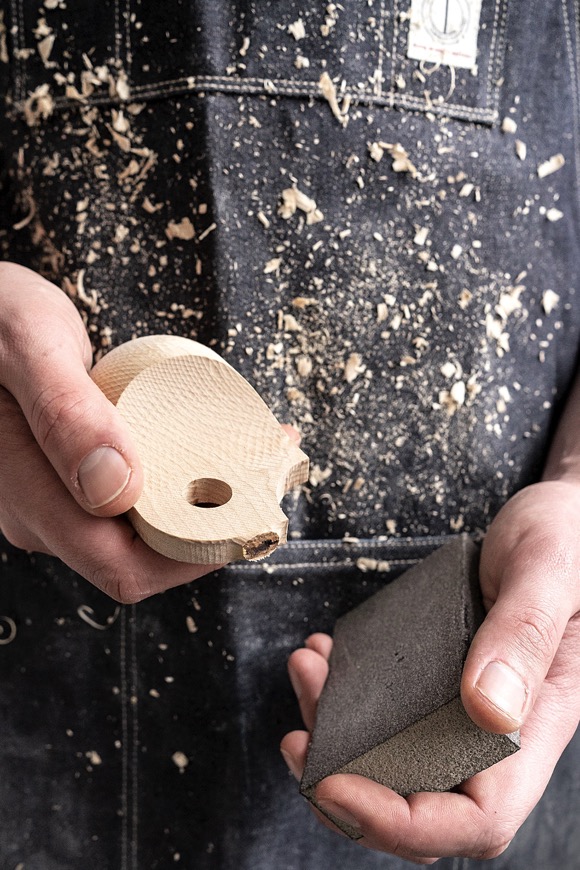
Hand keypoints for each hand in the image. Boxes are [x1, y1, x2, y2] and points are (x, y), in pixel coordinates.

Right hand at [0, 262, 219, 600]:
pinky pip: (134, 498)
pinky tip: (210, 442)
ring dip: (203, 499)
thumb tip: (116, 488)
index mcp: (30, 499)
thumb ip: (66, 413)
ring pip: (142, 528)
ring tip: (252, 447)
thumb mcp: (28, 345)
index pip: (127, 568)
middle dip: (214, 524)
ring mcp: (55, 500)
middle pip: (144, 555)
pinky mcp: (68, 479)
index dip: (197, 556)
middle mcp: (43, 515)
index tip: (249, 508)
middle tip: (268, 467)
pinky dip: (180, 478)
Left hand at [281, 481, 579, 862]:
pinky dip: (346, 696)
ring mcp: (470, 707)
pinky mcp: (445, 679)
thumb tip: (485, 710)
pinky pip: (392, 713)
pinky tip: (327, 656)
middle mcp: (503, 728)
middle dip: (349, 786)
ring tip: (308, 672)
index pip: (479, 818)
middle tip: (297, 736)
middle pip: (426, 804)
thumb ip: (523, 636)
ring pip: (398, 762)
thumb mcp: (548, 572)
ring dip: (337, 733)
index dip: (404, 822)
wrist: (562, 517)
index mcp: (539, 720)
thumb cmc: (567, 540)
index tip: (335, 782)